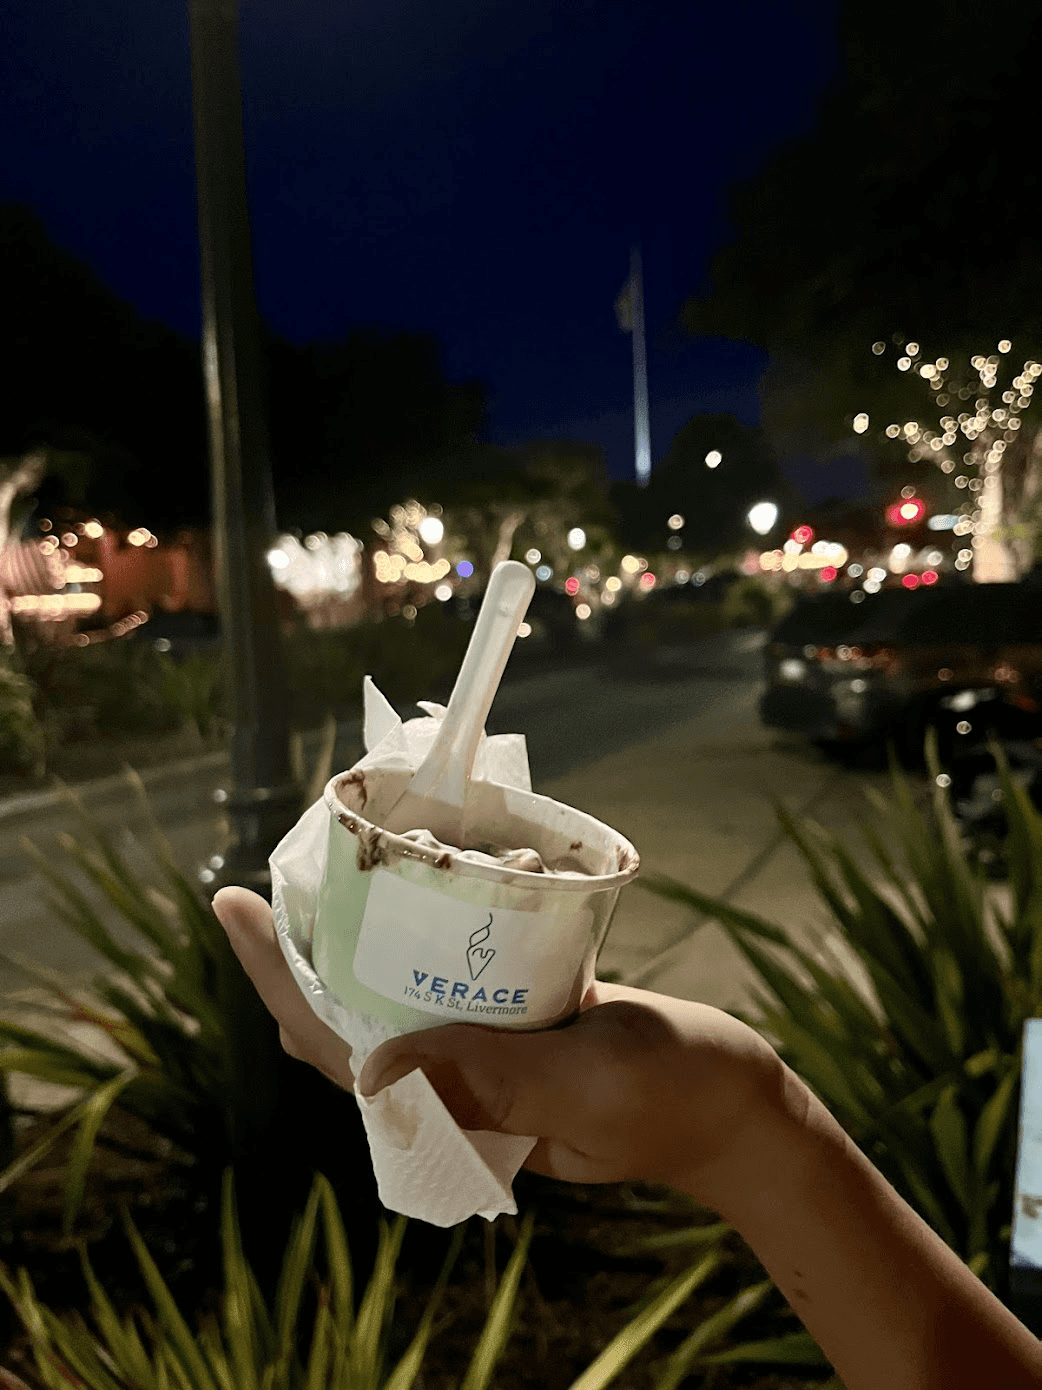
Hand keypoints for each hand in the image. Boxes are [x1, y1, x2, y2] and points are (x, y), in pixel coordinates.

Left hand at [212, 886, 797, 1207]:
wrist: (739, 1100)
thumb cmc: (672, 1097)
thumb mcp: (584, 1085)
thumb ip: (494, 1078)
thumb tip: (373, 1072)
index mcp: (452, 1111)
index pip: (338, 1045)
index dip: (278, 979)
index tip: (234, 907)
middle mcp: (455, 1080)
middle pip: (350, 1012)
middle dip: (301, 951)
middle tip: (266, 880)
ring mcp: (488, 1048)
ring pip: (401, 988)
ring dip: (361, 934)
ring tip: (329, 870)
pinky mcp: (525, 1019)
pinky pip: (460, 972)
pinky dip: (435, 927)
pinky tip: (426, 881)